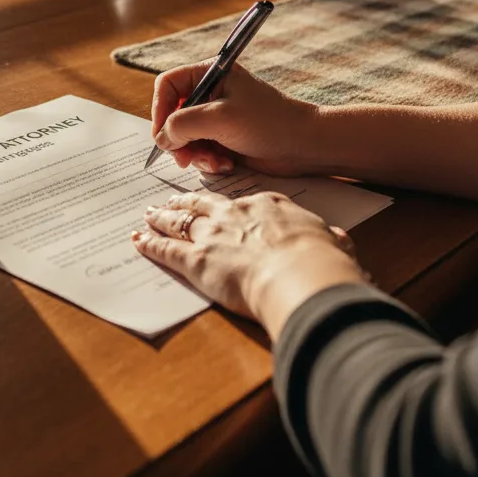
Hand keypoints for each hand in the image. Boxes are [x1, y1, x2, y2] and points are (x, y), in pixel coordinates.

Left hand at [133, 190, 367, 340]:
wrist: (302, 274)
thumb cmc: (322, 262)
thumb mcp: (332, 243)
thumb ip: (330, 240)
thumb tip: (338, 243)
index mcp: (268, 207)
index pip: (242, 202)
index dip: (226, 204)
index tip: (220, 205)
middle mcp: (235, 214)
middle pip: (203, 205)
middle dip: (185, 203)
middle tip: (171, 201)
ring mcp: (213, 235)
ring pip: (179, 221)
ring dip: (162, 218)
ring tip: (149, 214)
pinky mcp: (196, 260)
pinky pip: (166, 249)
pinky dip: (150, 245)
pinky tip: (139, 242)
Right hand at [151, 61, 320, 176]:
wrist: (304, 146)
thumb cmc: (269, 122)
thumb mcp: (220, 119)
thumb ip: (182, 124)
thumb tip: (162, 138)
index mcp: (210, 74)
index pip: (167, 85)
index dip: (159, 109)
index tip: (162, 134)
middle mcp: (210, 93)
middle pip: (172, 114)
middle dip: (177, 138)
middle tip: (184, 157)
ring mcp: (216, 117)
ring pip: (184, 136)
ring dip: (193, 153)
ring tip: (213, 161)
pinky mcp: (223, 138)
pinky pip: (199, 150)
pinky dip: (207, 161)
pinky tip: (225, 164)